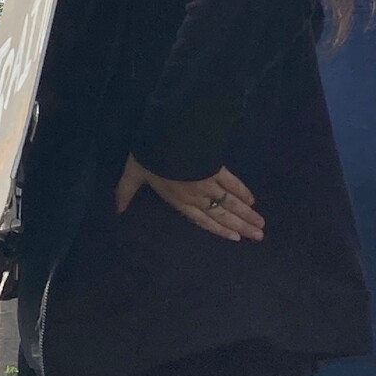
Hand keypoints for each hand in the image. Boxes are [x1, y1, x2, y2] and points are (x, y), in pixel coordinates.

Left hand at [115, 154, 264, 242]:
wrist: (165, 137)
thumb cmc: (148, 158)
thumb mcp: (132, 176)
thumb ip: (124, 194)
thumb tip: (114, 212)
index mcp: (178, 199)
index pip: (202, 219)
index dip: (219, 229)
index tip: (236, 238)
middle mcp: (197, 195)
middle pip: (223, 214)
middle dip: (241, 225)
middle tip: (260, 236)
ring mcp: (208, 181)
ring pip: (231, 201)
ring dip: (247, 212)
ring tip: (262, 223)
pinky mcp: (216, 167)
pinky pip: (232, 182)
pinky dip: (243, 190)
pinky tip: (253, 199)